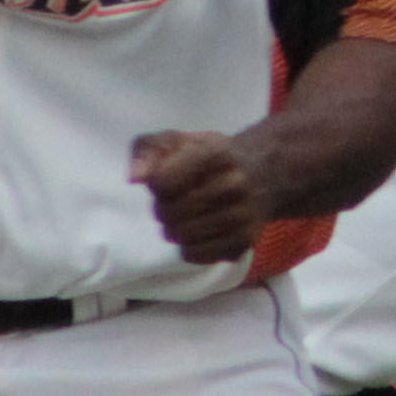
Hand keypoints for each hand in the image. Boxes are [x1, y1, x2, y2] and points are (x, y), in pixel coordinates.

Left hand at [131, 124, 273, 262]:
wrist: (259, 174)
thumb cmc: (207, 158)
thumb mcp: (175, 140)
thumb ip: (146, 150)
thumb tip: (136, 178)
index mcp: (215, 153)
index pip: (163, 183)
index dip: (156, 185)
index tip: (166, 180)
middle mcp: (234, 183)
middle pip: (170, 213)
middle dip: (163, 209)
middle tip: (173, 202)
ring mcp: (243, 214)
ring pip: (182, 236)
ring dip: (174, 230)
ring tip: (184, 217)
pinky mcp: (244, 241)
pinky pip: (196, 255)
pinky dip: (189, 247)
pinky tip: (197, 233)